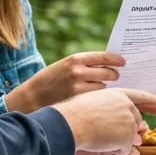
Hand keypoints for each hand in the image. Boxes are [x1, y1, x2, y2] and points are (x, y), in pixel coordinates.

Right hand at [5, 51, 125, 111]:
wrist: (32, 96)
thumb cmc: (50, 80)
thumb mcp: (65, 66)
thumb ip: (83, 65)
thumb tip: (106, 64)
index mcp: (75, 58)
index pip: (104, 56)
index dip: (116, 59)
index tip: (123, 62)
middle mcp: (78, 70)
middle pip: (108, 71)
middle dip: (114, 75)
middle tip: (116, 77)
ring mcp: (78, 85)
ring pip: (103, 85)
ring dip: (105, 87)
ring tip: (101, 89)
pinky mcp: (77, 98)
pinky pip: (96, 97)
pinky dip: (98, 97)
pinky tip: (95, 98)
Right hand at [55, 88, 155, 153]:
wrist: (72, 122)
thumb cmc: (76, 113)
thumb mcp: (94, 100)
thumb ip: (110, 105)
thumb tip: (118, 117)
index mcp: (119, 94)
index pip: (139, 96)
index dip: (150, 99)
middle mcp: (128, 105)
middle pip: (136, 121)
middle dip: (126, 131)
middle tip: (106, 131)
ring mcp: (129, 120)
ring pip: (130, 137)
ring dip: (118, 142)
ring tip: (101, 135)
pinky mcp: (128, 135)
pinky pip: (125, 149)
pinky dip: (115, 151)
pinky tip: (103, 143)